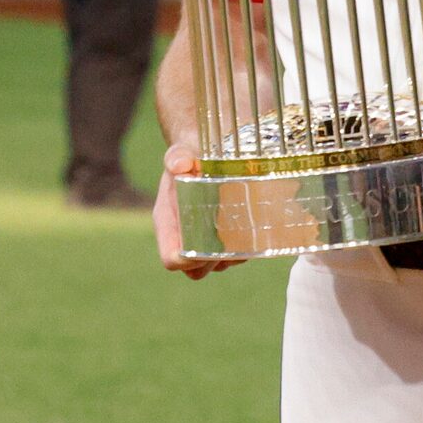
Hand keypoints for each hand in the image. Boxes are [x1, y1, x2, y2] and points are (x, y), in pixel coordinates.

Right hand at [154, 142, 240, 278]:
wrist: (200, 151)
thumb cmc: (189, 155)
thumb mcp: (182, 153)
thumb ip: (177, 156)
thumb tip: (181, 163)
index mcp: (168, 223)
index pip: (171, 259)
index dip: (188, 261)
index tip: (208, 247)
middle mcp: (183, 235)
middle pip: (195, 271)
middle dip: (214, 263)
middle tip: (233, 242)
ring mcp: (202, 238)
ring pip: (216, 267)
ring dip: (232, 259)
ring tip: (246, 236)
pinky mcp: (220, 235)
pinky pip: (231, 257)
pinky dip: (243, 251)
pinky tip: (254, 231)